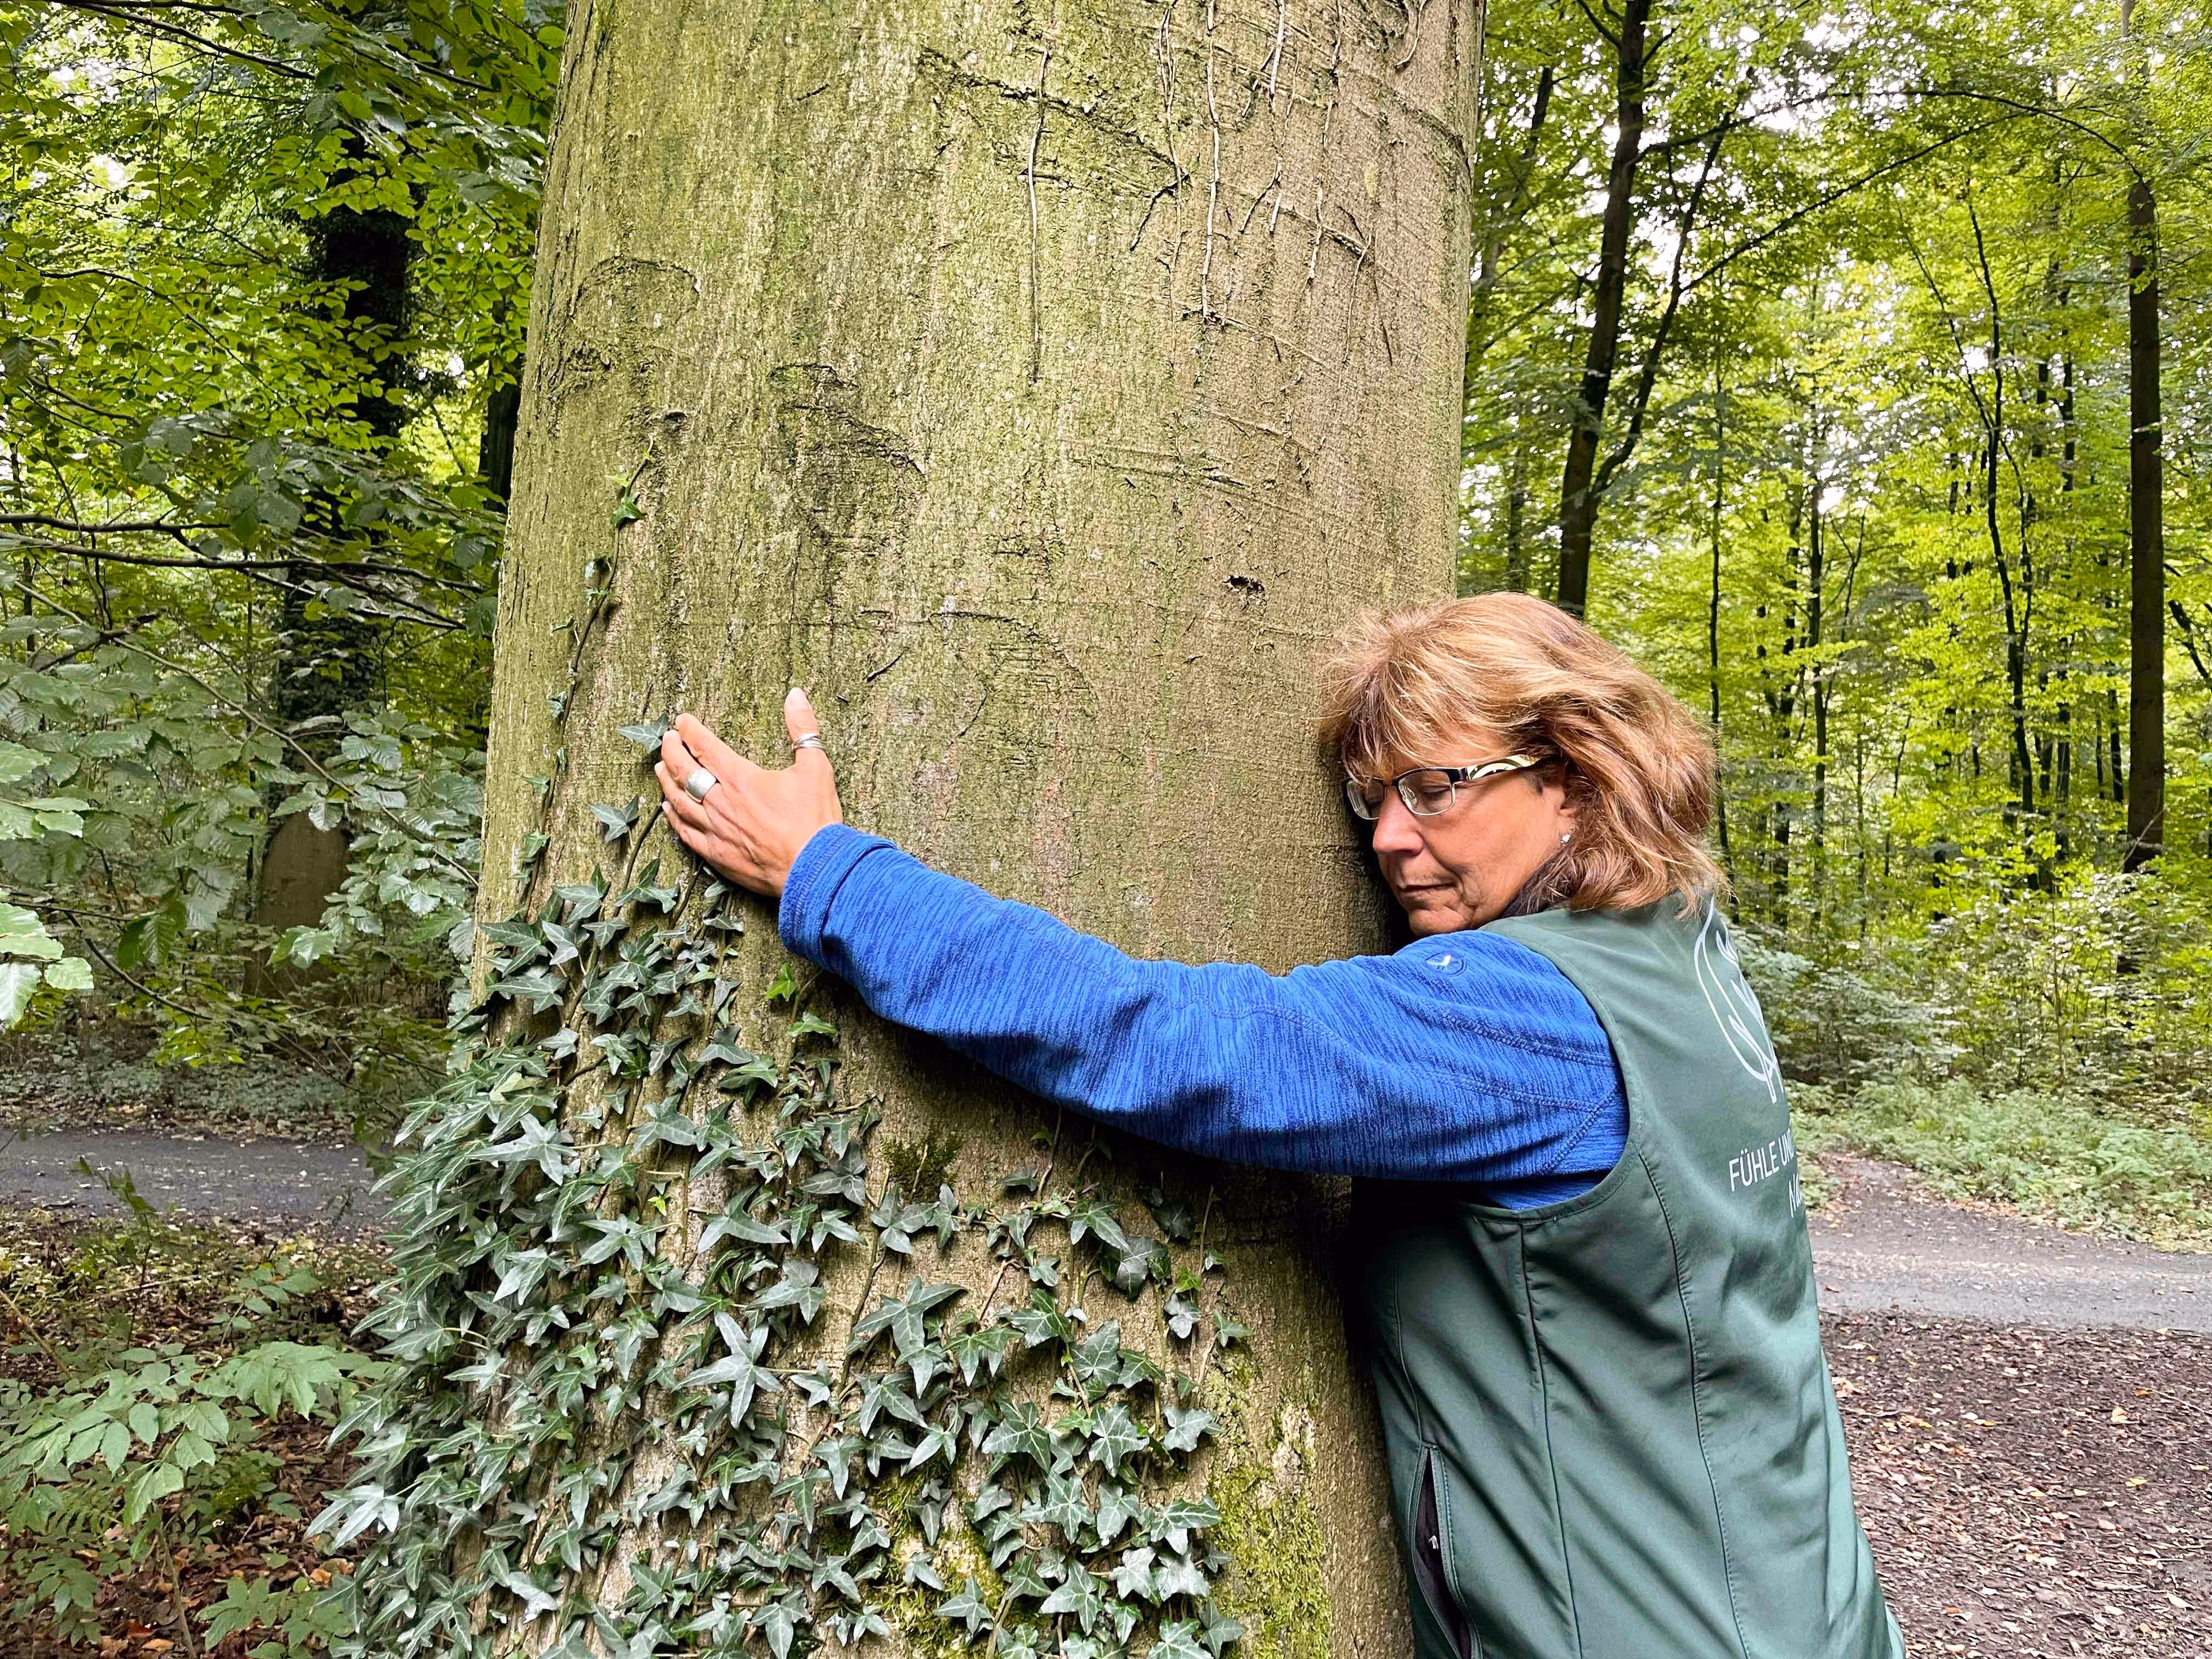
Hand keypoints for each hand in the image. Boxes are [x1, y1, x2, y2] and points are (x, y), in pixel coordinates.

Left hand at [654, 690, 842, 895]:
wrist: (814, 869)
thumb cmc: (815, 820)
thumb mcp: (816, 767)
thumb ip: (803, 728)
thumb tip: (795, 695)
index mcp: (741, 778)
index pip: (705, 747)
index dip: (690, 730)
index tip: (681, 721)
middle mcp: (721, 802)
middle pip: (684, 771)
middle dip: (672, 751)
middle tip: (666, 739)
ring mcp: (715, 830)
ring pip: (679, 801)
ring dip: (667, 781)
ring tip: (660, 768)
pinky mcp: (717, 854)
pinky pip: (685, 833)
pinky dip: (673, 818)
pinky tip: (668, 810)